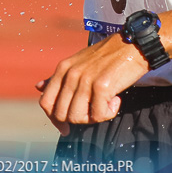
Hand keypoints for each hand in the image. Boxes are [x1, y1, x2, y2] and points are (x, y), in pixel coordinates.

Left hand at [35, 34, 149, 135]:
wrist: (134, 44)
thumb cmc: (108, 56)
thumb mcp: (78, 63)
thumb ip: (59, 77)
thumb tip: (38, 87)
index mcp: (63, 68)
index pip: (45, 101)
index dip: (54, 119)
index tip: (65, 128)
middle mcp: (71, 73)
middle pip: (61, 113)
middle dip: (77, 119)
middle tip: (94, 111)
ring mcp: (85, 80)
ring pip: (77, 117)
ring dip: (93, 117)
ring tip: (105, 104)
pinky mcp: (102, 86)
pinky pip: (99, 115)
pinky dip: (109, 113)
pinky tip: (116, 100)